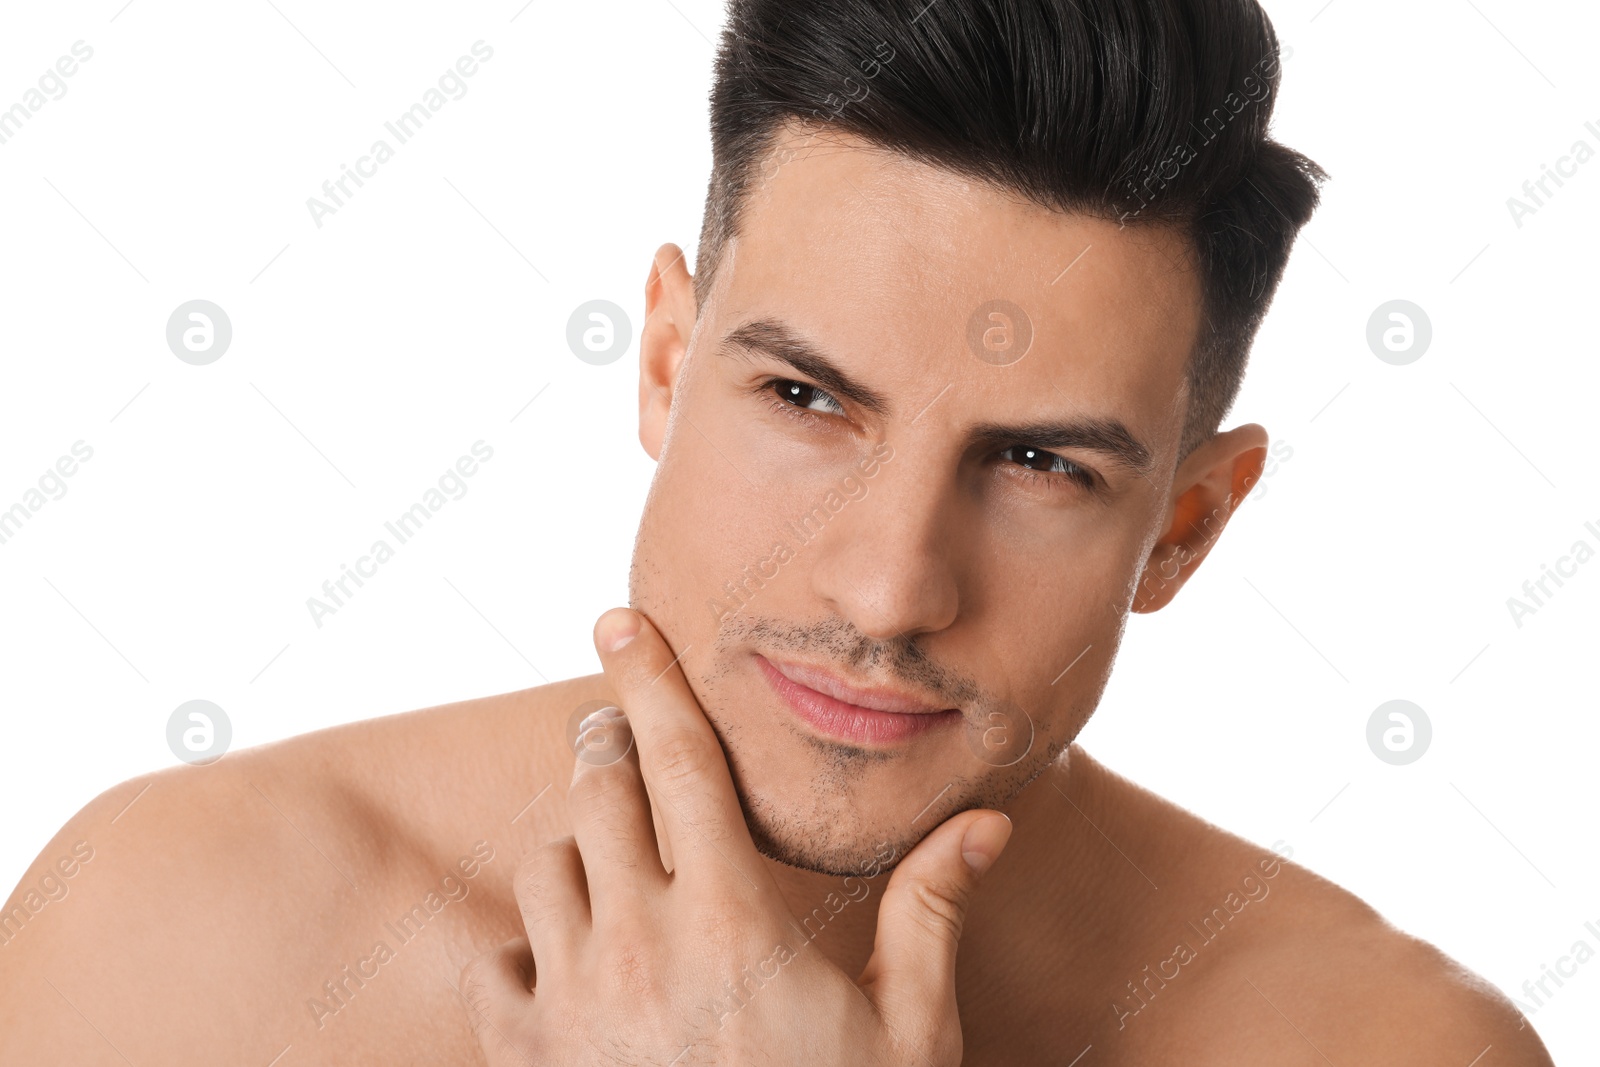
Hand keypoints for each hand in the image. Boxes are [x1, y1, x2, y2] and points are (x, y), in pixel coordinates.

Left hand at [457, 606, 1012, 1065]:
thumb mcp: (908, 1028)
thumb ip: (930, 911)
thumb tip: (988, 821)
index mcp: (735, 920)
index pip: (682, 762)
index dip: (651, 678)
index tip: (620, 619)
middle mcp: (642, 945)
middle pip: (598, 790)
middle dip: (609, 745)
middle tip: (623, 733)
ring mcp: (577, 1007)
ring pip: (543, 866)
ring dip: (576, 846)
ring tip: (617, 860)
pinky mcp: (532, 1061)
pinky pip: (497, 963)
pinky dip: (524, 945)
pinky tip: (569, 960)